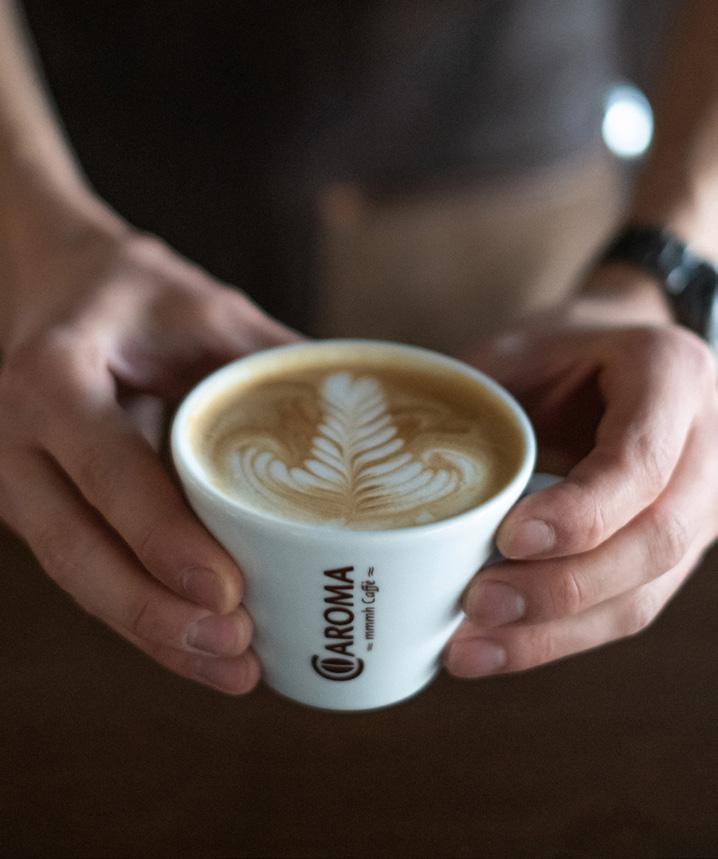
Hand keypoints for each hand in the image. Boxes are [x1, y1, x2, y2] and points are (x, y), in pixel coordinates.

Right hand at [0, 205, 300, 693]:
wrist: (50, 283)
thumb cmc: (130, 293)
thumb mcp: (200, 307)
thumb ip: (271, 360)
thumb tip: (368, 416)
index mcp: (55, 379)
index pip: (108, 471)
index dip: (162, 538)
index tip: (226, 594)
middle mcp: (16, 440)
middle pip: (76, 551)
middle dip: (157, 616)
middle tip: (239, 656)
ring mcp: (18, 481)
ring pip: (77, 577)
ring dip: (151, 633)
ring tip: (233, 670)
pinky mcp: (39, 505)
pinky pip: (85, 569)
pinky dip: (140, 612)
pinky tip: (196, 644)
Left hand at [444, 277, 717, 678]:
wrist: (618, 357)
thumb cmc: (561, 350)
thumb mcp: (520, 348)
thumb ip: (477, 397)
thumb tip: (386, 470)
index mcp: (672, 377)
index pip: (641, 461)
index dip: (581, 511)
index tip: (509, 536)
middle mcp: (705, 450)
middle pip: (654, 541)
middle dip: (561, 587)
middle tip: (476, 604)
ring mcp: (699, 509)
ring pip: (643, 594)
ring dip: (553, 633)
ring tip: (469, 649)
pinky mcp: (669, 555)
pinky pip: (624, 609)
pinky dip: (557, 638)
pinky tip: (497, 649)